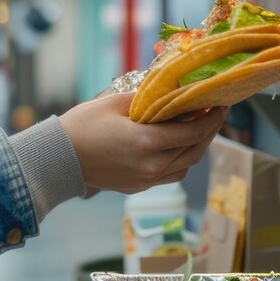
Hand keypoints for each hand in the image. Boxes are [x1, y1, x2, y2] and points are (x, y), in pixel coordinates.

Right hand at [59, 93, 226, 193]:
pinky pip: (171, 175)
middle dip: (210, 131)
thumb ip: (152, 99)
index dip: (212, 117)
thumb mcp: (118, 102)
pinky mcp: (139, 187)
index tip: (220, 104)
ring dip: (197, 147)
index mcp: (148, 142)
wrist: (59, 158)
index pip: (194, 131)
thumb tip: (178, 93)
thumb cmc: (84, 125)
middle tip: (215, 113)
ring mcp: (147, 180)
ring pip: (186, 165)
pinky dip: (181, 161)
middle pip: (195, 150)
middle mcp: (153, 165)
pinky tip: (178, 146)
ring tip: (199, 128)